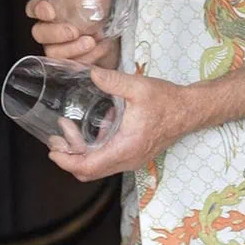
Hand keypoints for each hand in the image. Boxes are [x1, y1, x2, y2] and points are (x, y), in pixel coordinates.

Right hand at [25, 0, 118, 68]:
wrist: (108, 28)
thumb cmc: (95, 6)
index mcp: (51, 6)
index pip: (33, 8)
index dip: (38, 10)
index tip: (50, 11)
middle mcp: (50, 27)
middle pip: (38, 33)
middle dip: (55, 33)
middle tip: (74, 30)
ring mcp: (57, 46)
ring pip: (53, 52)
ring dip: (71, 49)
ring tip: (91, 41)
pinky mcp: (69, 60)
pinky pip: (69, 65)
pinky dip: (85, 59)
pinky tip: (100, 48)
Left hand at [47, 67, 193, 180]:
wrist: (191, 110)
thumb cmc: (167, 101)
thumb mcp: (138, 87)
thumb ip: (112, 80)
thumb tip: (90, 72)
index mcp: (126, 146)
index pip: (89, 166)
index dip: (66, 162)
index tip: (53, 150)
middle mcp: (128, 159)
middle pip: (89, 172)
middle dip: (68, 158)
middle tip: (56, 139)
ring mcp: (131, 160)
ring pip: (98, 168)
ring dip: (80, 154)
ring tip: (69, 131)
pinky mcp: (134, 156)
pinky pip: (108, 162)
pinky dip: (93, 151)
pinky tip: (92, 129)